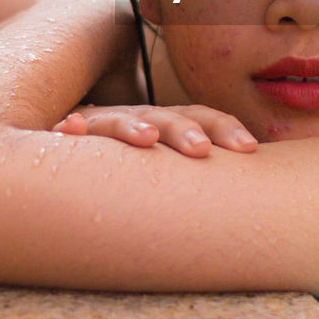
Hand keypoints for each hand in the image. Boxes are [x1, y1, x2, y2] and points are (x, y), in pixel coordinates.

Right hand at [52, 104, 257, 156]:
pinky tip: (70, 129)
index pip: (201, 117)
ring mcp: (104, 123)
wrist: (78, 145)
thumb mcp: (170, 164)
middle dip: (184, 131)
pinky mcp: (70, 134)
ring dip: (133, 128)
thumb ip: (199, 175)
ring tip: (147, 139)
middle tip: (201, 150)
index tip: (249, 148)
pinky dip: (71, 129)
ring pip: (119, 120)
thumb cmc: (137, 162)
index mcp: (169, 124)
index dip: (226, 128)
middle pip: (166, 117)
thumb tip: (250, 202)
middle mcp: (140, 119)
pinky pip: (69, 131)